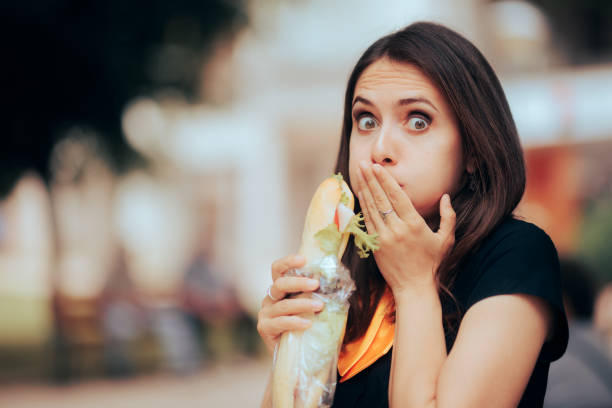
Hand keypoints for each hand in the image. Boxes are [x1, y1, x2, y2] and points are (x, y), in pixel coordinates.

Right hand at [257, 254, 323, 353]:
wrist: (297, 354)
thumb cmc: (307, 326)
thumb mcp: (312, 307)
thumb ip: (317, 294)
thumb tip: (338, 282)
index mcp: (280, 289)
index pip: (278, 269)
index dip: (288, 262)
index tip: (304, 259)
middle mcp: (270, 298)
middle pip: (280, 284)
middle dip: (298, 282)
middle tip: (315, 284)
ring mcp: (266, 313)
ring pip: (283, 305)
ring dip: (302, 304)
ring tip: (319, 306)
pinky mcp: (265, 328)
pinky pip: (280, 322)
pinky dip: (295, 322)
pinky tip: (308, 323)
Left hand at [355, 162, 455, 294]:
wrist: (414, 288)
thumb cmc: (432, 263)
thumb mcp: (446, 239)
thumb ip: (449, 216)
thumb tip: (446, 196)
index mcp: (414, 225)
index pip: (397, 196)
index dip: (385, 180)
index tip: (377, 166)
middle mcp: (397, 229)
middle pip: (380, 198)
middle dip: (371, 178)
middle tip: (363, 162)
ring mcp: (383, 237)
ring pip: (370, 208)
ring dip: (364, 188)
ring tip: (358, 172)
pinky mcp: (375, 245)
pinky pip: (367, 221)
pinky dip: (362, 205)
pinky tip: (360, 193)